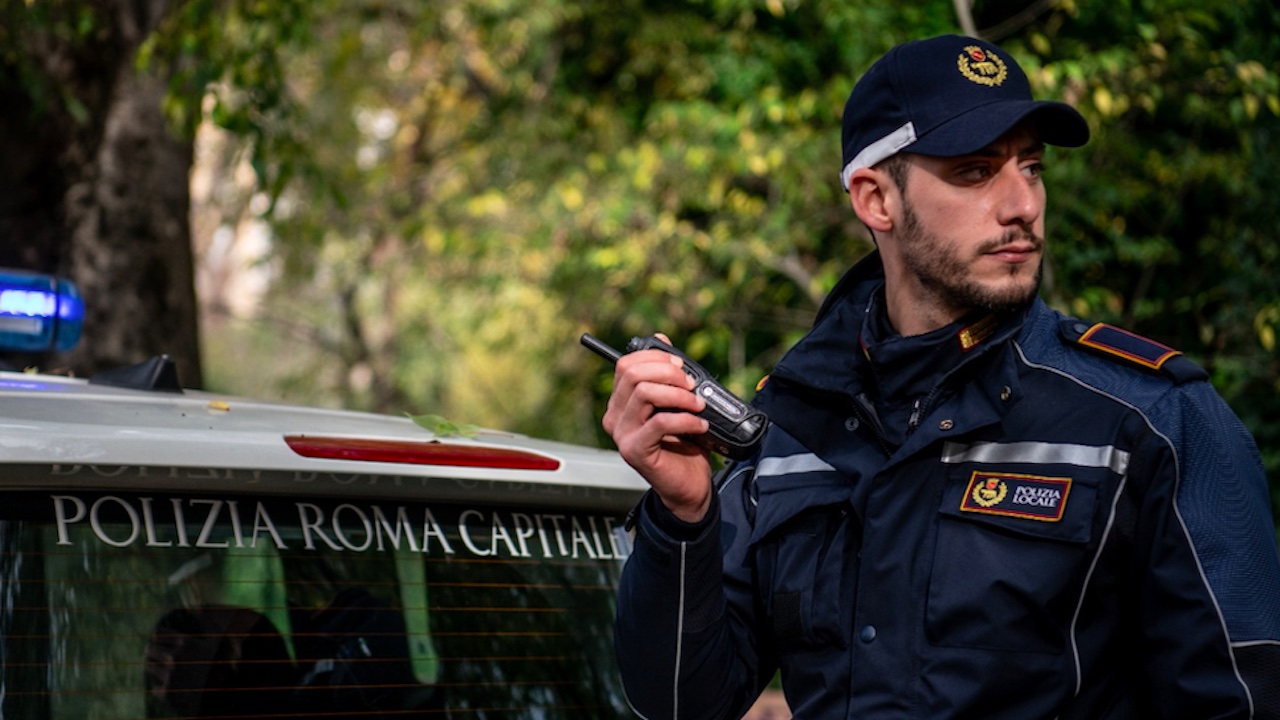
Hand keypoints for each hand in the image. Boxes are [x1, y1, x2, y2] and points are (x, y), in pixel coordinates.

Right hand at [602, 335, 712, 522]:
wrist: (690, 485)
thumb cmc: (684, 445)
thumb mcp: (678, 403)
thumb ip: (668, 375)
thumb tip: (662, 340)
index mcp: (621, 402)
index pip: (626, 365)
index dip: (655, 358)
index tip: (681, 366)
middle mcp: (615, 416)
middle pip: (633, 374)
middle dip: (669, 373)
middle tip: (691, 385)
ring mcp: (622, 434)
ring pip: (644, 393)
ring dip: (679, 395)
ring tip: (697, 405)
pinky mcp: (634, 451)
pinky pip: (659, 422)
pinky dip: (686, 419)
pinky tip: (700, 425)